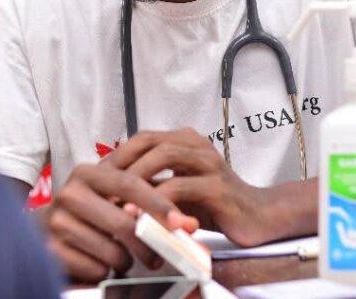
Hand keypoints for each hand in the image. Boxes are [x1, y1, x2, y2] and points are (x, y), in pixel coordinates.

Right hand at [42, 158, 197, 281]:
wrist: (43, 233)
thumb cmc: (88, 216)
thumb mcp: (111, 199)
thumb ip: (146, 203)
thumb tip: (188, 223)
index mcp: (88, 173)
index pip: (130, 184)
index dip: (159, 204)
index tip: (182, 222)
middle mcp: (70, 193)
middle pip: (124, 221)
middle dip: (150, 244)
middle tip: (159, 257)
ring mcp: (58, 222)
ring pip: (113, 251)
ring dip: (125, 260)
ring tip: (119, 255)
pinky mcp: (52, 251)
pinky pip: (96, 269)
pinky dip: (104, 271)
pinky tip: (97, 262)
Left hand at [109, 128, 277, 246]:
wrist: (260, 217)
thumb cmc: (216, 205)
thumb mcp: (179, 192)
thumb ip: (153, 187)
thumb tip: (114, 193)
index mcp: (186, 142)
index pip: (143, 138)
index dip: (117, 156)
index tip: (96, 179)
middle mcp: (198, 145)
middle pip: (150, 141)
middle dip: (122, 164)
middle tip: (101, 188)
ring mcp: (210, 163)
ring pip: (165, 157)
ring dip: (137, 178)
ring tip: (118, 200)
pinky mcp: (219, 187)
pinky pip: (182, 187)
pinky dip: (158, 200)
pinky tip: (144, 216)